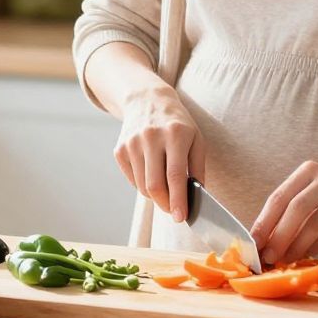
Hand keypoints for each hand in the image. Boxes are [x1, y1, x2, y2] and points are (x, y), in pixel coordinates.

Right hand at [114, 85, 205, 222]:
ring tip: (165, 188)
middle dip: (165, 204)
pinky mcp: (120, 150)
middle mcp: (151, 137)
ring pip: (142, 186)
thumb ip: (198, 169)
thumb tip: (196, 198)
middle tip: (173, 210)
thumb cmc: (178, 124)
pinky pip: (132, 180)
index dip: (178, 200)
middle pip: (154, 185)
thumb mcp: (196, 139)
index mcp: (175, 134)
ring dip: (155, 195)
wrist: (147, 100)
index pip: (174, 175)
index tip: (180, 218)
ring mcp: (132, 143)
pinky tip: (151, 173)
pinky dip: (143, 185)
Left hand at [251, 161, 317, 266]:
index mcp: (308, 170)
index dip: (264, 221)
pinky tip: (308, 255)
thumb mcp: (315, 190)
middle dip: (279, 235)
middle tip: (268, 256)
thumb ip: (293, 208)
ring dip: (298, 245)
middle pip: (296, 208)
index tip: (252, 243)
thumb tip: (265, 239)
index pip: (279, 196)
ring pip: (316, 222)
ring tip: (286, 259)